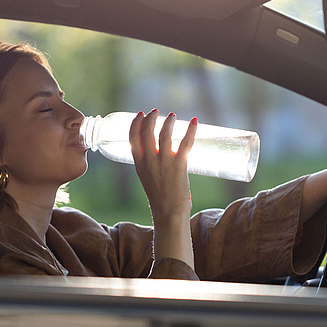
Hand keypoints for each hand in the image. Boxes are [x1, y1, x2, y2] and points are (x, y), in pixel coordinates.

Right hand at [129, 109, 196, 267]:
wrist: (169, 215)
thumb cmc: (161, 198)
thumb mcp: (148, 178)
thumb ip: (150, 164)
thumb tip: (160, 150)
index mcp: (139, 164)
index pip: (132, 137)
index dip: (135, 123)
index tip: (141, 114)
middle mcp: (149, 161)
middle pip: (147, 131)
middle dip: (151, 118)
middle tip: (156, 112)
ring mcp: (163, 162)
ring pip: (164, 133)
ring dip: (169, 121)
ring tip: (173, 116)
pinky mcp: (179, 165)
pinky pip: (185, 142)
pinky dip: (191, 130)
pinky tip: (195, 121)